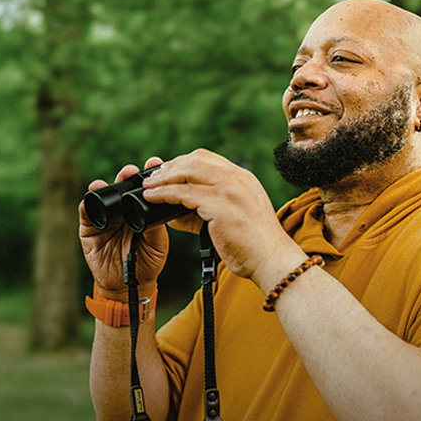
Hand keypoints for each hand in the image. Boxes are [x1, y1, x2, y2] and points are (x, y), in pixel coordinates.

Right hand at [78, 157, 168, 299]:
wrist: (128, 286)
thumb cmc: (146, 264)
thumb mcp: (158, 245)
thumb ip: (156, 227)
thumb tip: (155, 206)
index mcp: (140, 212)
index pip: (143, 189)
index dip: (148, 176)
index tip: (155, 164)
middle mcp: (122, 211)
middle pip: (123, 187)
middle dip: (128, 175)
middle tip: (133, 171)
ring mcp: (105, 218)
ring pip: (104, 195)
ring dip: (108, 184)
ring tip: (116, 179)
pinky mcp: (89, 227)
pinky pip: (86, 210)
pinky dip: (89, 201)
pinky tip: (94, 193)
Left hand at [140, 150, 302, 291]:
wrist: (272, 261)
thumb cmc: (253, 247)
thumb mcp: (232, 221)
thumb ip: (205, 212)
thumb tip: (176, 214)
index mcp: (243, 179)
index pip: (207, 159)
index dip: (183, 163)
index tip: (167, 172)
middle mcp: (237, 179)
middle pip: (196, 160)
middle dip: (170, 167)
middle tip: (152, 177)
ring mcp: (230, 191)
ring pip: (188, 173)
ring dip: (163, 178)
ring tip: (147, 186)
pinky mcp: (220, 206)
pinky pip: (185, 194)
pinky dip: (165, 194)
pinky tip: (152, 198)